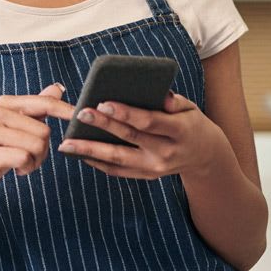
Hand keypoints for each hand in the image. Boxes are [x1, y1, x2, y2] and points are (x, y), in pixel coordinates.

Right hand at [0, 83, 72, 200]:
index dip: (66, 110)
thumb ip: (35, 108)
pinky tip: (16, 170)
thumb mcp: (14, 127)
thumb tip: (58, 87)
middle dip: (43, 150)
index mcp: (4, 103)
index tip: (81, 116)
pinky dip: (26, 168)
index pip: (44, 102)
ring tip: (21, 164)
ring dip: (36, 161)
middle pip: (45, 130)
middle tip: (28, 158)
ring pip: (37, 145)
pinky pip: (25, 158)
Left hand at [57, 90, 225, 179]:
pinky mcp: (146, 176)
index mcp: (179, 132)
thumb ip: (175, 102)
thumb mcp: (190, 109)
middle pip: (130, 138)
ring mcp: (155, 168)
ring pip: (118, 159)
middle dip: (103, 126)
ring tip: (66, 144)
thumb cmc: (190, 123)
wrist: (204, 155)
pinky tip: (78, 153)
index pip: (149, 122)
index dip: (126, 113)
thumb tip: (161, 95)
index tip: (104, 103)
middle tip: (81, 115)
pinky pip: (117, 171)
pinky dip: (97, 162)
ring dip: (90, 151)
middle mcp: (166, 152)